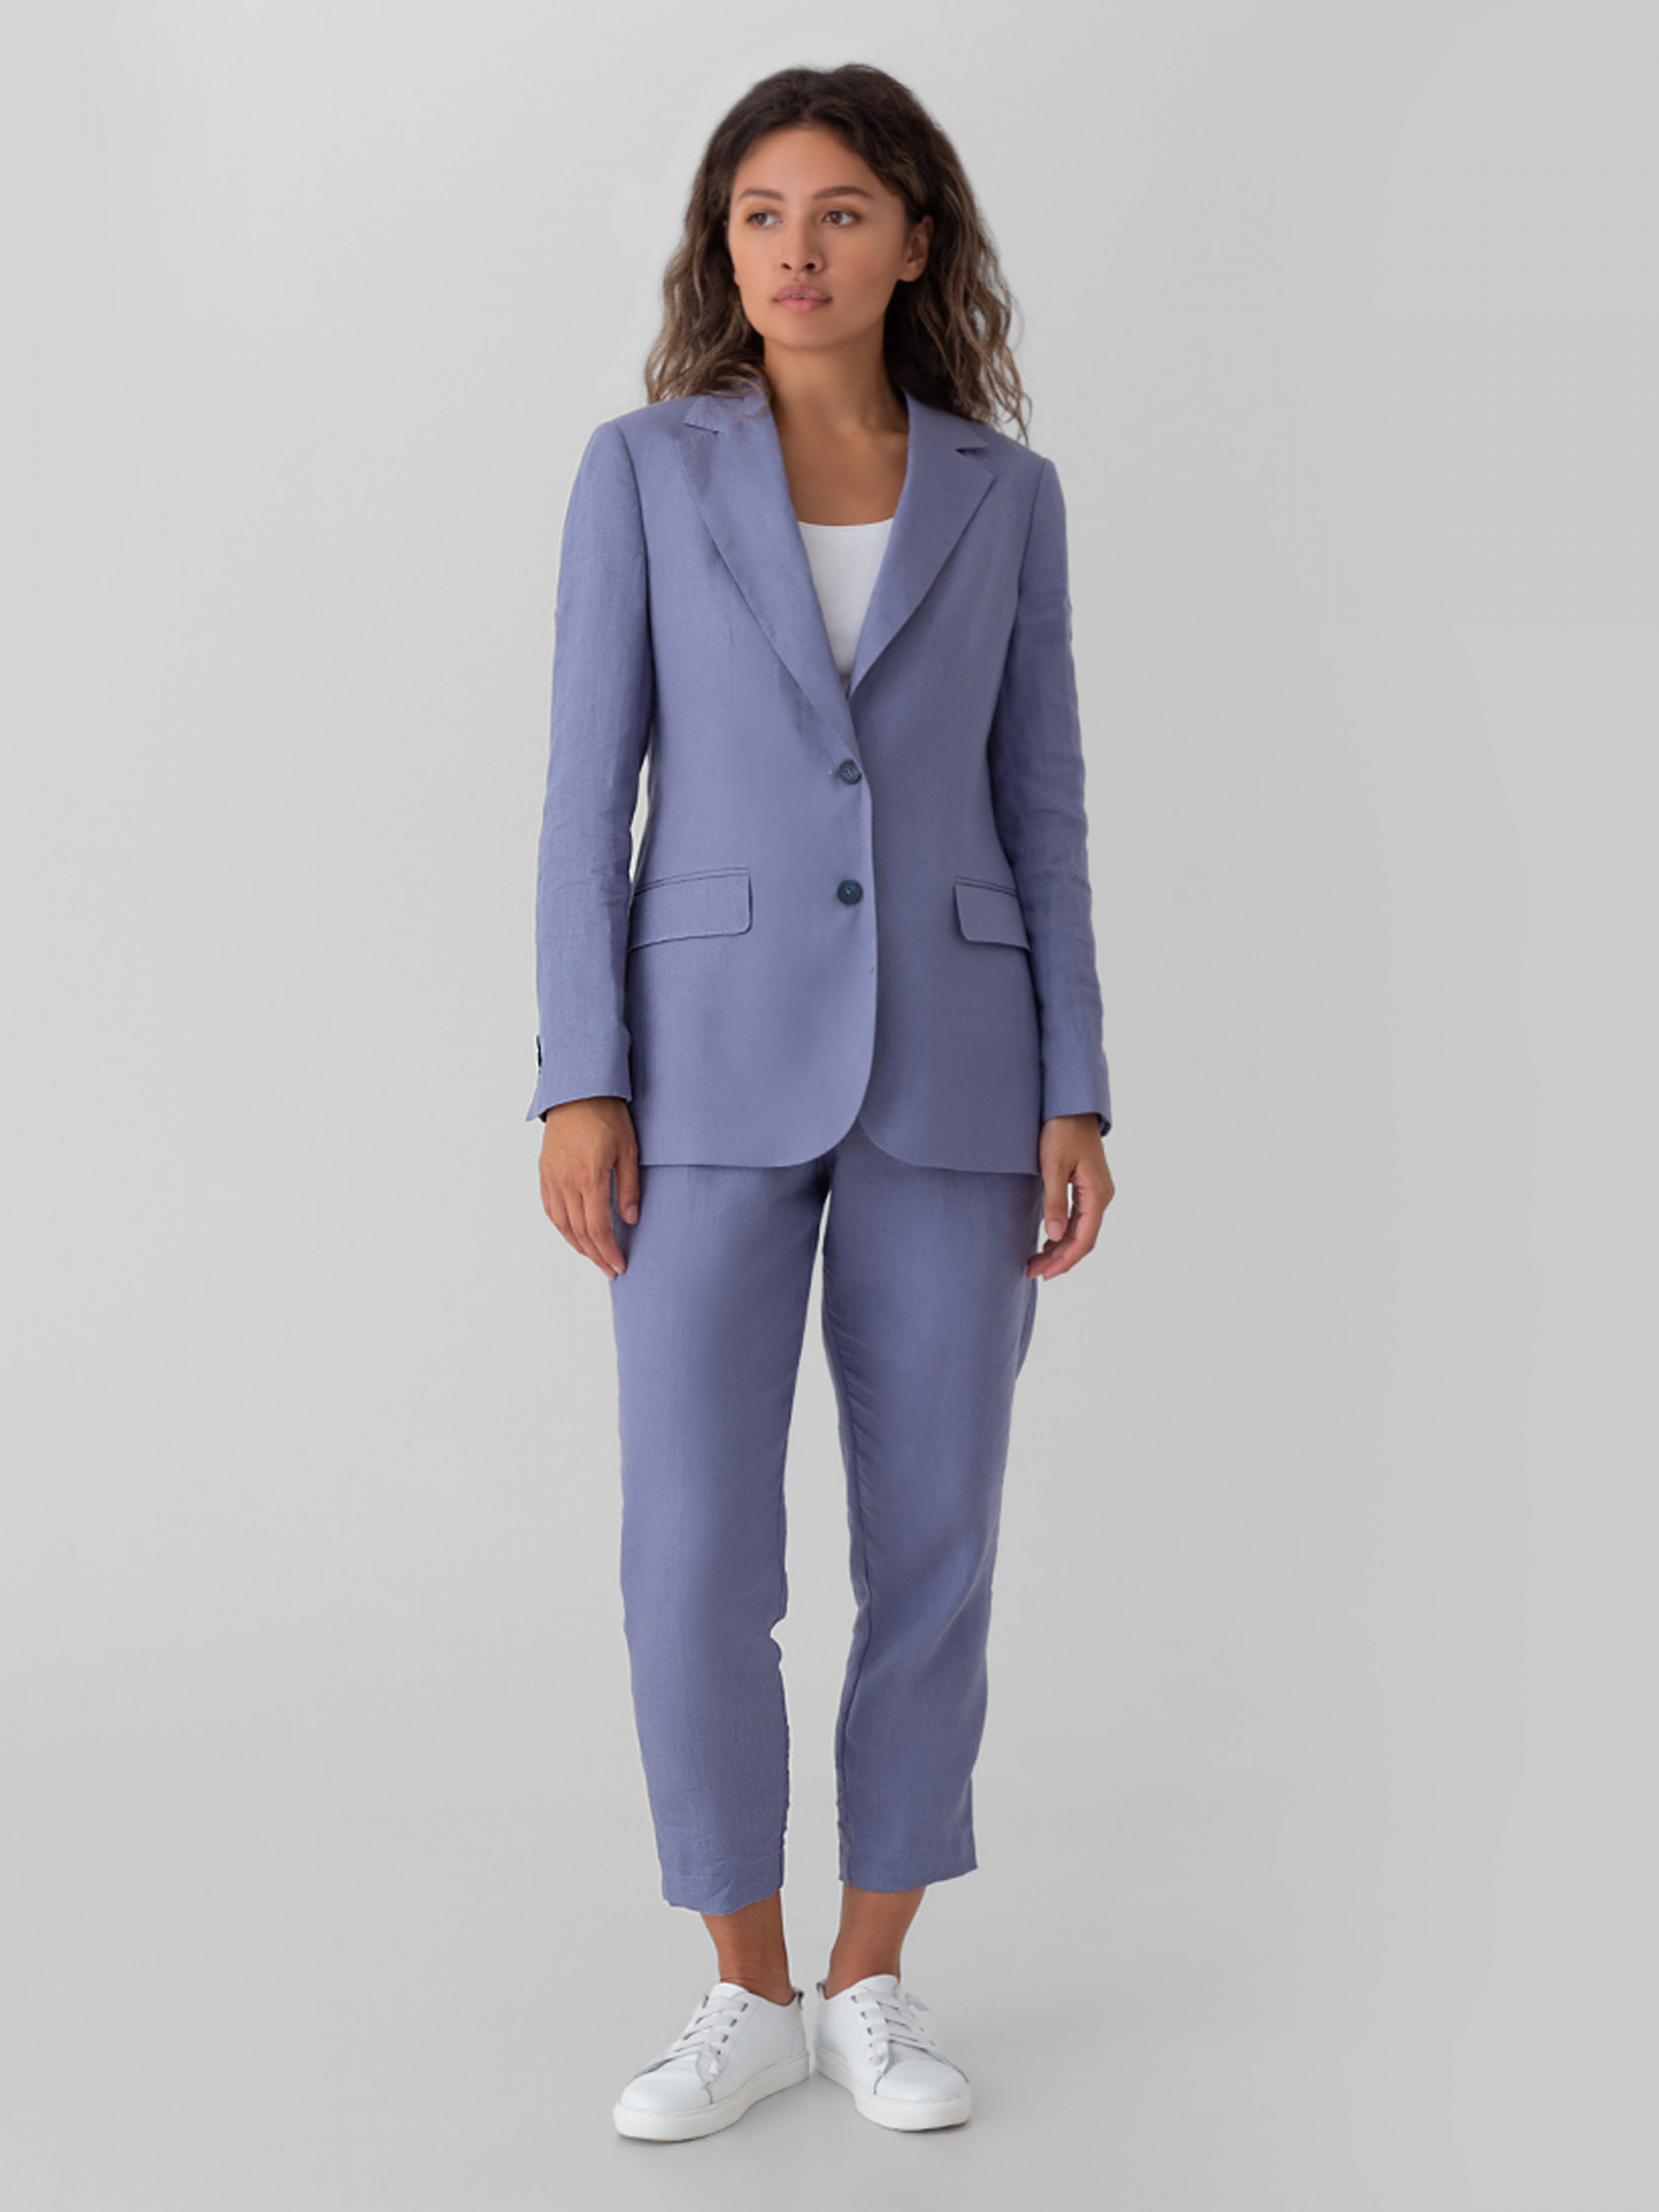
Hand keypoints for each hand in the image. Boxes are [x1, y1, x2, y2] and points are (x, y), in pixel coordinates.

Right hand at [538, 1096, 638, 1278]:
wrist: (577, 1090)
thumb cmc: (607, 1115)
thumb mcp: (629, 1149)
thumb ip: (629, 1187)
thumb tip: (630, 1219)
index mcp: (590, 1177)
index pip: (598, 1227)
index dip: (608, 1251)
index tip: (619, 1265)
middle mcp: (567, 1181)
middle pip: (579, 1231)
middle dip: (596, 1255)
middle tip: (610, 1269)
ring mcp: (552, 1177)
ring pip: (562, 1224)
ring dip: (578, 1245)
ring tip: (594, 1257)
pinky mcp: (545, 1171)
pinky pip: (550, 1208)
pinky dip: (562, 1227)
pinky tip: (573, 1234)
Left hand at [1028, 1114, 1113, 1279]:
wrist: (1071, 1104)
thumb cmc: (1061, 1130)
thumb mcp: (1053, 1166)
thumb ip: (1055, 1202)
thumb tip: (1056, 1236)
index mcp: (1097, 1193)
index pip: (1084, 1238)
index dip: (1065, 1260)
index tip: (1045, 1273)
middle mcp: (1101, 1196)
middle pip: (1083, 1238)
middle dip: (1060, 1258)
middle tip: (1033, 1272)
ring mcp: (1096, 1191)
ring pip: (1081, 1230)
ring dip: (1060, 1248)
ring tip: (1036, 1262)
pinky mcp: (1087, 1186)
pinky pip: (1079, 1218)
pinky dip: (1064, 1233)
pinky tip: (1048, 1241)